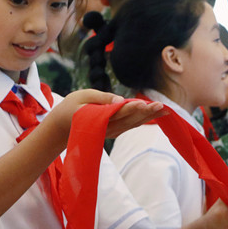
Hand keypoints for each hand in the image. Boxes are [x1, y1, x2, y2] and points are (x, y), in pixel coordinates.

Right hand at [44, 90, 163, 148]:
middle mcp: (108, 127)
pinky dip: (144, 119)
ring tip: (165, 110)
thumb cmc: (71, 107)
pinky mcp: (115, 131)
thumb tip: (120, 99)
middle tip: (162, 105)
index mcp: (98, 118)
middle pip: (130, 120)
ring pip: (133, 124)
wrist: (62, 127)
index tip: (143, 103)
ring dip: (150, 117)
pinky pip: (131, 125)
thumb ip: (102, 98)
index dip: (131, 108)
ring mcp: (112, 131)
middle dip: (147, 112)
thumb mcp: (83, 97)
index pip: (118, 112)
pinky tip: (156, 114)